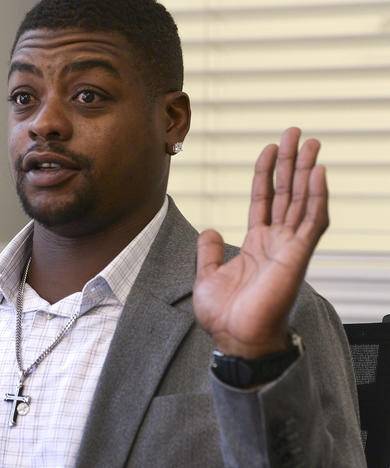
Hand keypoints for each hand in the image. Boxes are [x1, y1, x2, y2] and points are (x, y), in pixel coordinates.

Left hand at [193, 128, 328, 357]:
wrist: (235, 339)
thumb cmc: (224, 315)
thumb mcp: (207, 275)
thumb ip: (209, 251)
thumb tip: (211, 230)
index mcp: (256, 244)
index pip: (264, 199)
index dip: (266, 173)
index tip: (269, 148)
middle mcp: (276, 242)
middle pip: (287, 192)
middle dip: (290, 162)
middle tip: (295, 133)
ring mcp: (289, 248)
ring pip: (302, 200)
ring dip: (307, 171)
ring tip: (310, 143)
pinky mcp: (298, 257)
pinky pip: (313, 221)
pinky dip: (317, 196)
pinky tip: (319, 173)